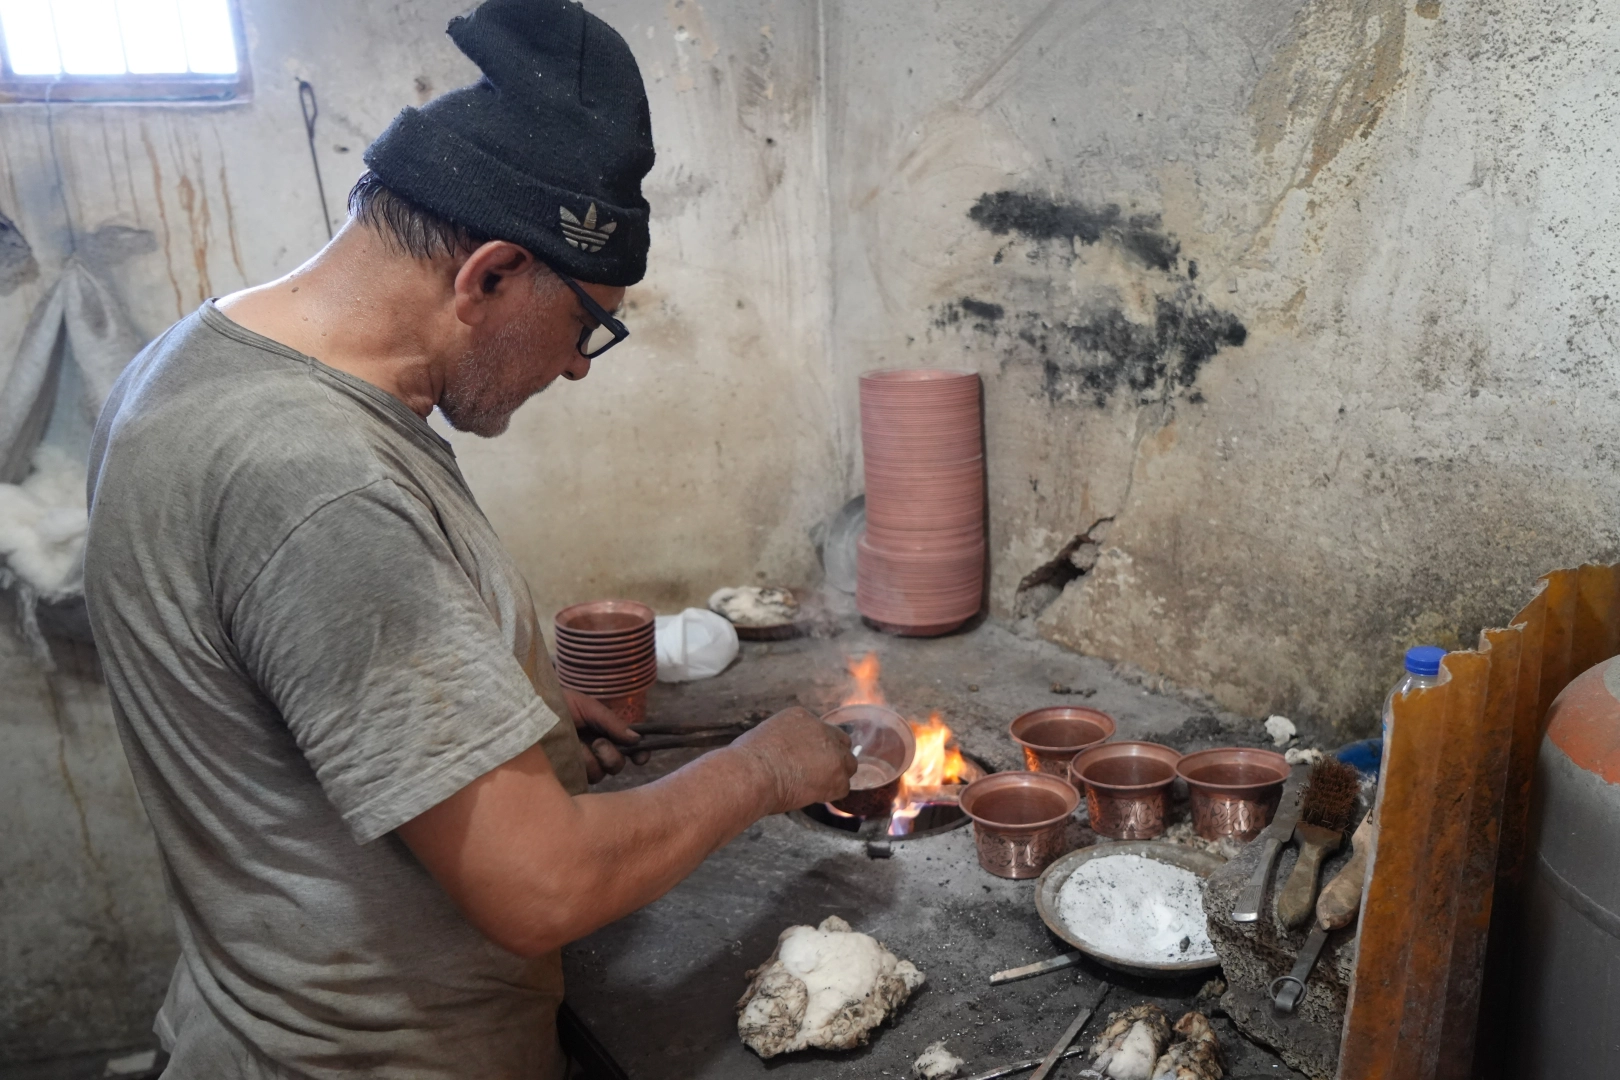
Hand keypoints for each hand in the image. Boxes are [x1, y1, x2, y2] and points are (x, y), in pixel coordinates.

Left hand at [564, 688, 648, 783]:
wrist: (525, 712)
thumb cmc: (556, 704)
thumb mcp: (586, 707)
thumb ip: (611, 722)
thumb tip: (637, 739)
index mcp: (601, 733)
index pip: (628, 748)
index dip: (639, 753)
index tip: (642, 757)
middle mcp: (592, 751)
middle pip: (616, 765)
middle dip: (611, 755)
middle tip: (596, 743)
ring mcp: (578, 765)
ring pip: (599, 774)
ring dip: (590, 760)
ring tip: (574, 747)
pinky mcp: (563, 777)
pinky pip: (581, 780)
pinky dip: (577, 768)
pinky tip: (565, 757)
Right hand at [732, 706, 856, 813]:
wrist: (752, 773)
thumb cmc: (747, 760)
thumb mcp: (764, 737)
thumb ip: (783, 741)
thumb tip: (782, 755)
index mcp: (801, 716)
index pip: (821, 730)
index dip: (817, 747)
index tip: (810, 760)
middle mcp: (821, 729)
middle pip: (842, 743)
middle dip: (834, 758)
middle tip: (818, 775)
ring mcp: (833, 751)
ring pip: (848, 765)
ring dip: (835, 777)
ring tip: (813, 788)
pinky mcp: (837, 774)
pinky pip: (843, 788)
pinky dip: (831, 794)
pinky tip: (813, 796)